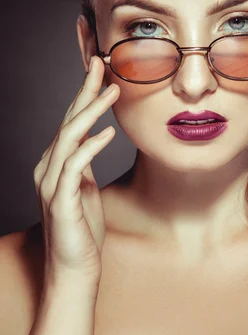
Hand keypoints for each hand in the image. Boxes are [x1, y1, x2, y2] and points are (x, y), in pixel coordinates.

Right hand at [33, 56, 119, 287]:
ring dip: (91, 112)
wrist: (74, 269)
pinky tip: (108, 134)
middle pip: (67, 121)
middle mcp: (48, 168)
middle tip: (101, 65)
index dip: (84, 95)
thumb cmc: (82, 230)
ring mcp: (51, 184)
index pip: (70, 121)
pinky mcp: (60, 201)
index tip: (100, 71)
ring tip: (113, 92)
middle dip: (85, 91)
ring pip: (69, 137)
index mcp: (56, 164)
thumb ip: (84, 163)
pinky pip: (74, 167)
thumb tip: (96, 138)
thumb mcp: (85, 188)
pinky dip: (91, 147)